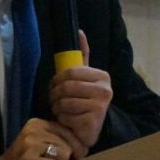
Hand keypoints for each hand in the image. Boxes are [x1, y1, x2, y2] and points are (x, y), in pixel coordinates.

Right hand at [0, 118, 84, 159]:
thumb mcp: (39, 144)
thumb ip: (57, 139)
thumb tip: (84, 145)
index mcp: (37, 123)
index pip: (67, 130)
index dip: (74, 145)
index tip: (72, 156)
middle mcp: (33, 129)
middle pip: (68, 143)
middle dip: (68, 157)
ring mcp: (30, 144)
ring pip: (64, 154)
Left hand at [48, 31, 111, 150]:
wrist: (89, 128)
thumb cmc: (83, 99)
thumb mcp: (84, 77)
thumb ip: (82, 55)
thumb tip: (79, 31)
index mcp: (103, 76)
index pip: (72, 71)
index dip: (57, 78)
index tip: (54, 85)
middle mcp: (105, 91)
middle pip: (67, 87)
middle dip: (55, 94)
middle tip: (53, 99)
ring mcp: (101, 108)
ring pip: (65, 102)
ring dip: (57, 107)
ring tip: (60, 109)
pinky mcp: (93, 123)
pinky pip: (67, 117)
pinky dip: (62, 119)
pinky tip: (67, 120)